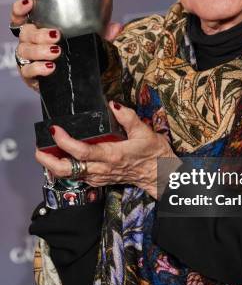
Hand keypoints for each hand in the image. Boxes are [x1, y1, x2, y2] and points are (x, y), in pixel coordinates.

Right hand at [10, 0, 122, 91]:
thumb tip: (117, 26)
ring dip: (40, 50)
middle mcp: (29, 42)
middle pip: (25, 33)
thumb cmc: (76, 56)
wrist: (73, 83)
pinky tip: (50, 67)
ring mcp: (27, 60)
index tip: (30, 3)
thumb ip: (102, 34)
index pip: (21, 15)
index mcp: (39, 29)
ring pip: (25, 50)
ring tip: (56, 51)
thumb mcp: (89, 43)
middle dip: (40, 33)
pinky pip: (27, 71)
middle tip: (57, 35)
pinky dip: (38, 68)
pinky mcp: (29, 77)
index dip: (21, 8)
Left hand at [35, 101, 177, 198]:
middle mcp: (102, 169)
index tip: (55, 130)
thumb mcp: (144, 131)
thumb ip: (128, 117)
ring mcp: (100, 176)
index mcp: (112, 155)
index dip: (64, 142)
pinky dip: (65, 169)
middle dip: (48, 161)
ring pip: (69, 175)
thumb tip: (113, 104)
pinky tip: (61, 158)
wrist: (160, 175)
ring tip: (45, 151)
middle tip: (38, 148)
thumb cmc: (154, 154)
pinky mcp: (100, 180)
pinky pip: (78, 176)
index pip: (81, 151)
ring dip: (54, 165)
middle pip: (67, 170)